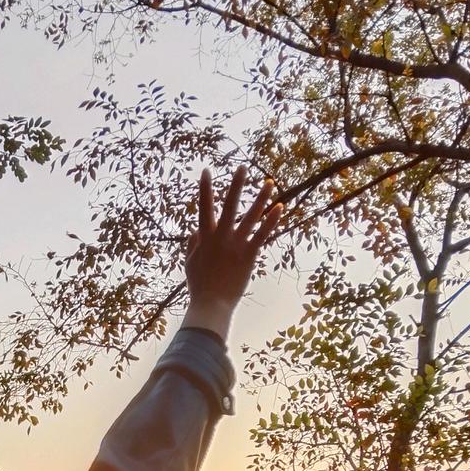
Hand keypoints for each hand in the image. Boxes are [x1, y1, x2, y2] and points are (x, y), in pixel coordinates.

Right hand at [183, 166, 281, 334]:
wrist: (211, 303)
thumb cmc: (199, 285)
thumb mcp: (190, 263)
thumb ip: (193, 244)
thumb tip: (196, 231)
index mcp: (205, 237)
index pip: (204, 207)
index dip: (205, 188)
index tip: (206, 171)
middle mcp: (221, 236)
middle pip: (230, 205)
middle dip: (236, 185)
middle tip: (242, 168)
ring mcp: (236, 244)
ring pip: (251, 216)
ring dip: (261, 197)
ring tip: (269, 182)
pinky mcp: (250, 254)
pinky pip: (263, 233)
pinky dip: (271, 220)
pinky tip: (279, 207)